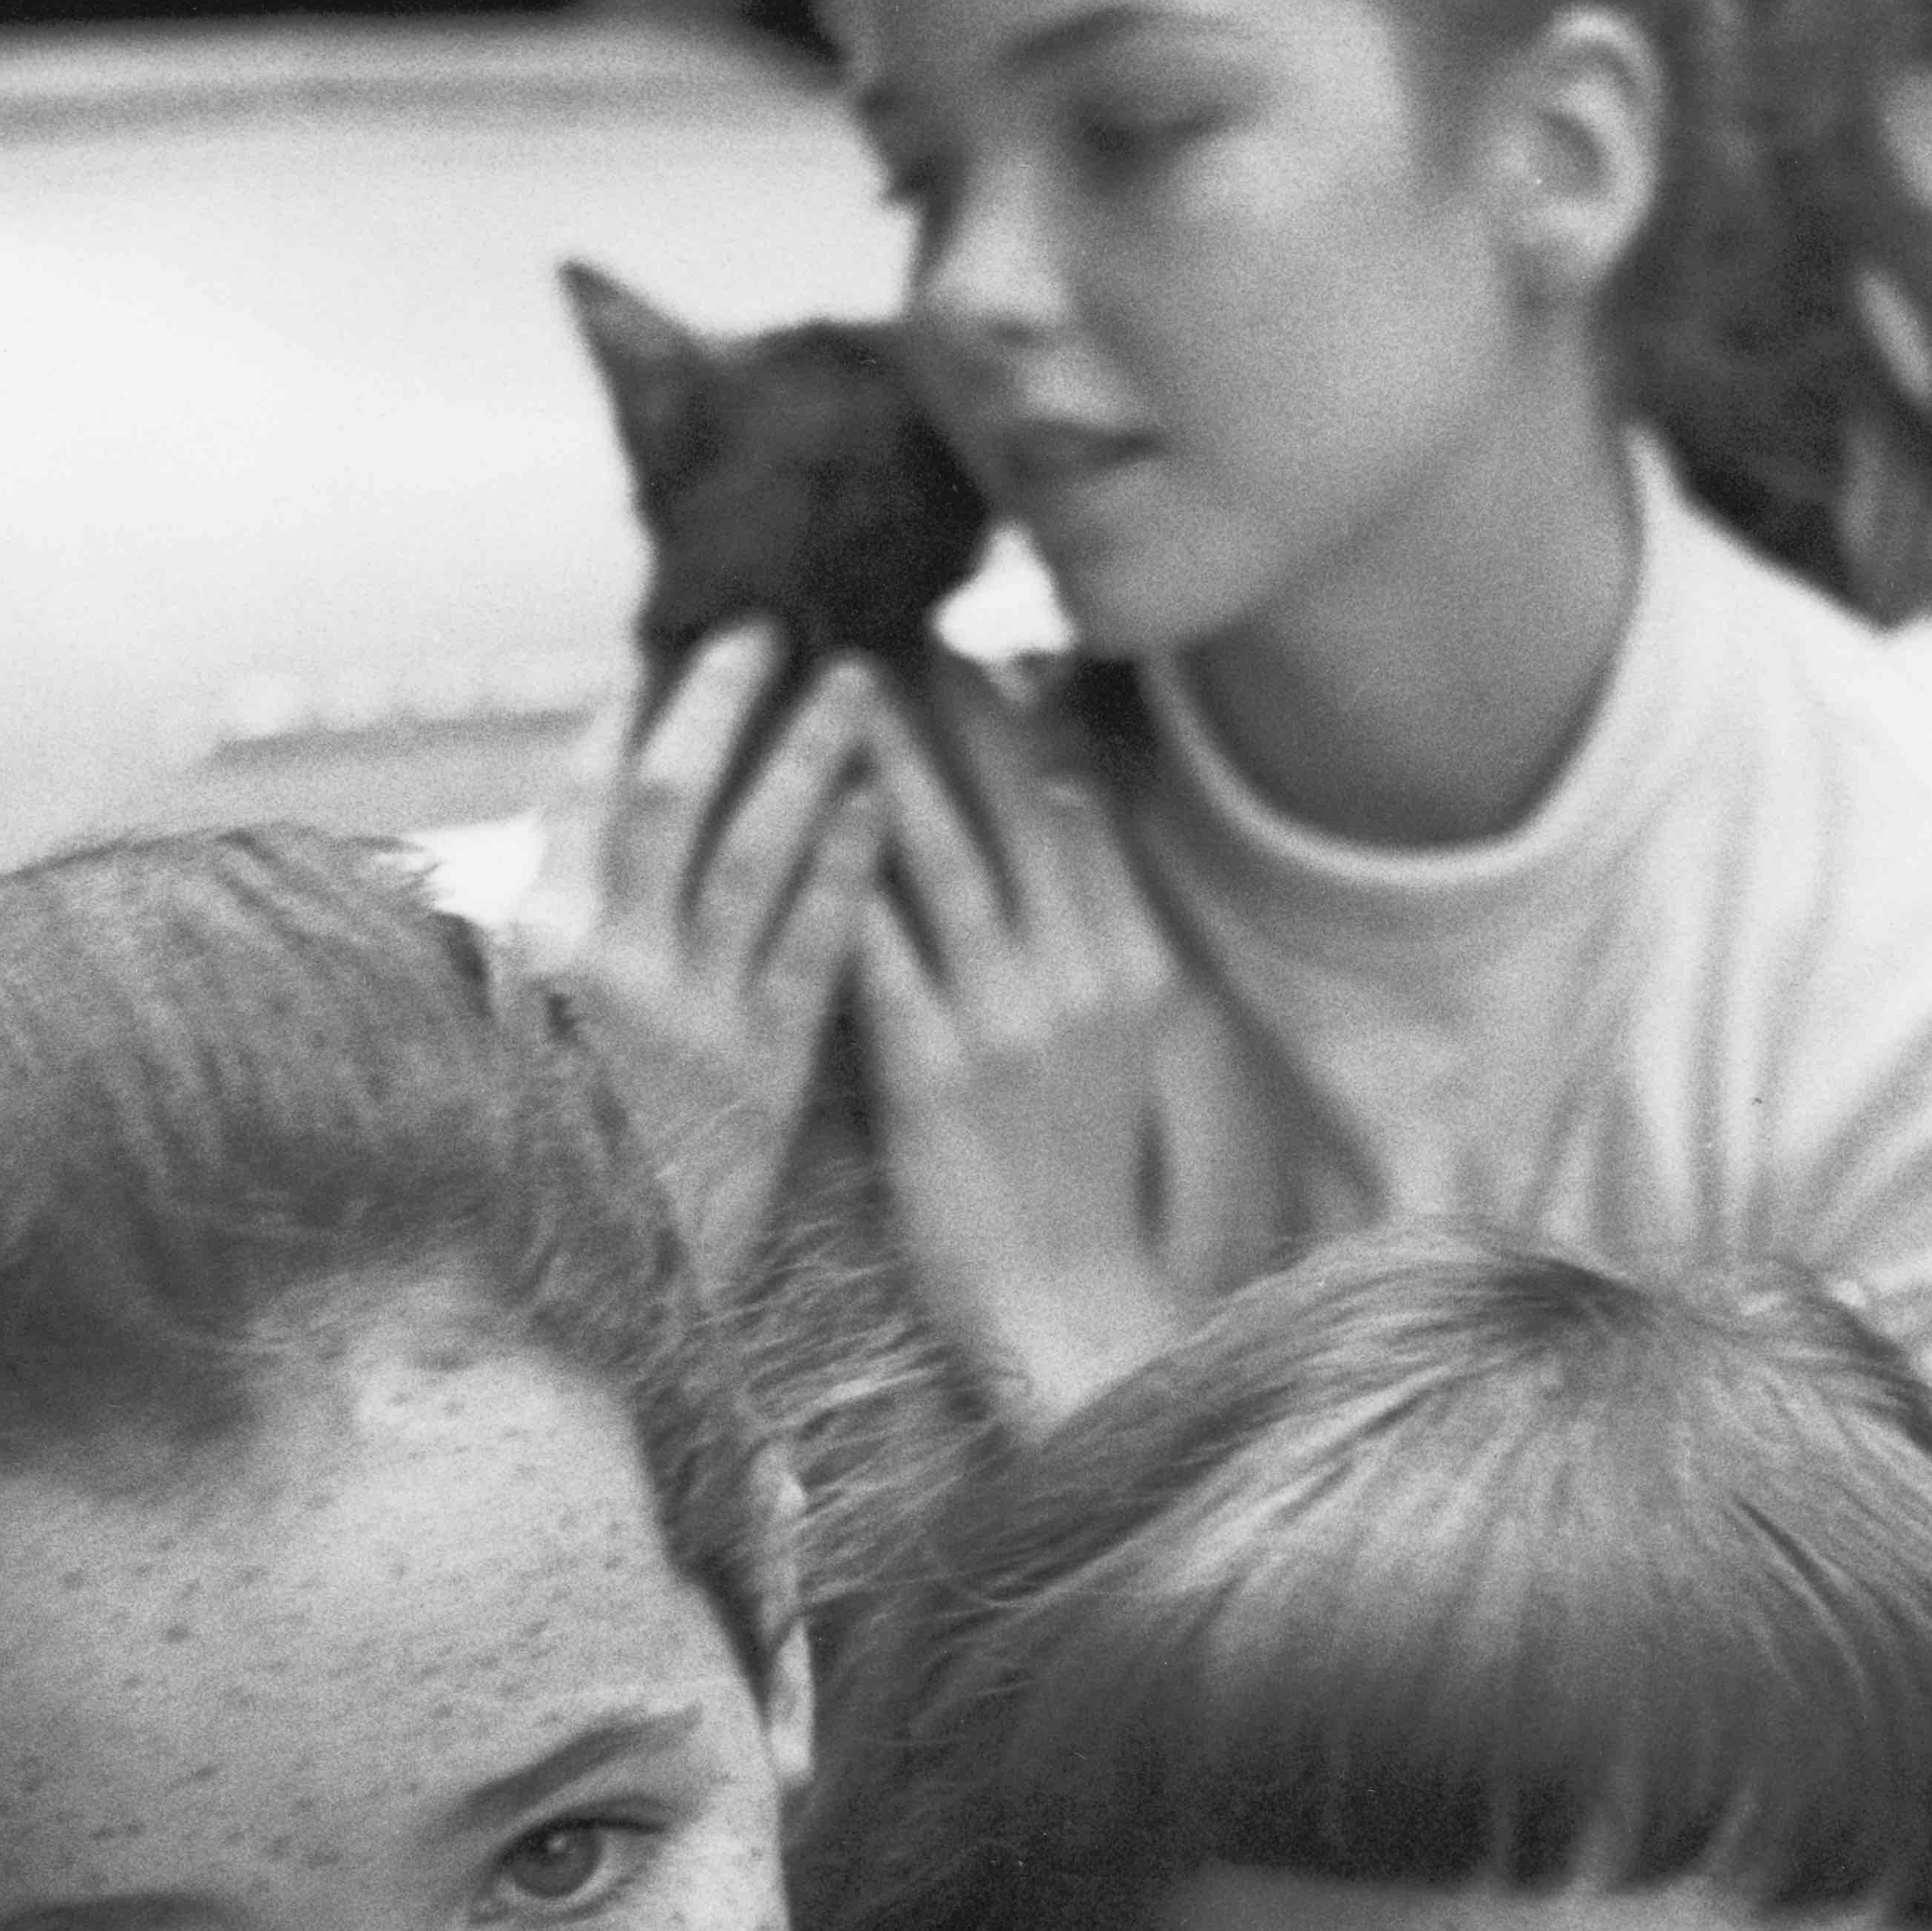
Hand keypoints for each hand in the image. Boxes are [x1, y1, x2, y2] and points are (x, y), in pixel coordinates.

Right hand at [558, 623, 884, 1296]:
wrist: (573, 1329)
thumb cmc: (540, 1190)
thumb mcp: (505, 1058)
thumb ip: (526, 961)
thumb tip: (540, 873)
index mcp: (530, 957)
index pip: (581, 803)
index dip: (626, 722)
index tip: (663, 653)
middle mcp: (607, 972)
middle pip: (670, 799)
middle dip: (718, 702)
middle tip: (768, 623)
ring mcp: (690, 1020)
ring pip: (754, 852)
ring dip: (807, 756)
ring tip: (859, 679)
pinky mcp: (763, 1077)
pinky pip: (814, 950)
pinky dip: (847, 868)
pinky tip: (885, 804)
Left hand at [848, 667, 1183, 1423]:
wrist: (1066, 1303)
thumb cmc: (1075, 1172)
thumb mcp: (1117, 1037)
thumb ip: (1092, 924)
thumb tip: (1060, 805)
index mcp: (1128, 961)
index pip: (1074, 809)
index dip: (1019, 726)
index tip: (973, 653)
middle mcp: (1078, 976)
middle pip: (1012, 810)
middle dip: (956, 712)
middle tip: (900, 627)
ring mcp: (1009, 1023)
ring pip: (943, 859)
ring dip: (891, 763)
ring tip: (845, 685)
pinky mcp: (935, 1075)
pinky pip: (881, 953)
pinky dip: (843, 878)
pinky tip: (803, 818)